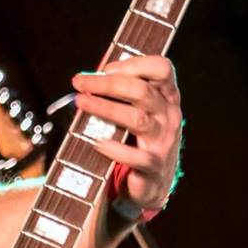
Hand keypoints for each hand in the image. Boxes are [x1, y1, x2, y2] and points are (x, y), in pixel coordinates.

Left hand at [72, 56, 182, 211]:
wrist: (152, 184)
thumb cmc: (139, 141)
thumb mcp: (139, 113)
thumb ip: (122, 95)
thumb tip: (90, 79)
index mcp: (166, 97)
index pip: (161, 69)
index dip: (134, 64)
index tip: (105, 69)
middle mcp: (168, 116)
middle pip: (142, 91)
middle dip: (107, 84)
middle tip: (80, 83)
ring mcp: (163, 141)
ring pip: (137, 119)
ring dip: (106, 108)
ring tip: (81, 103)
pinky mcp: (153, 166)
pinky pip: (136, 157)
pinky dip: (116, 150)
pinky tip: (98, 143)